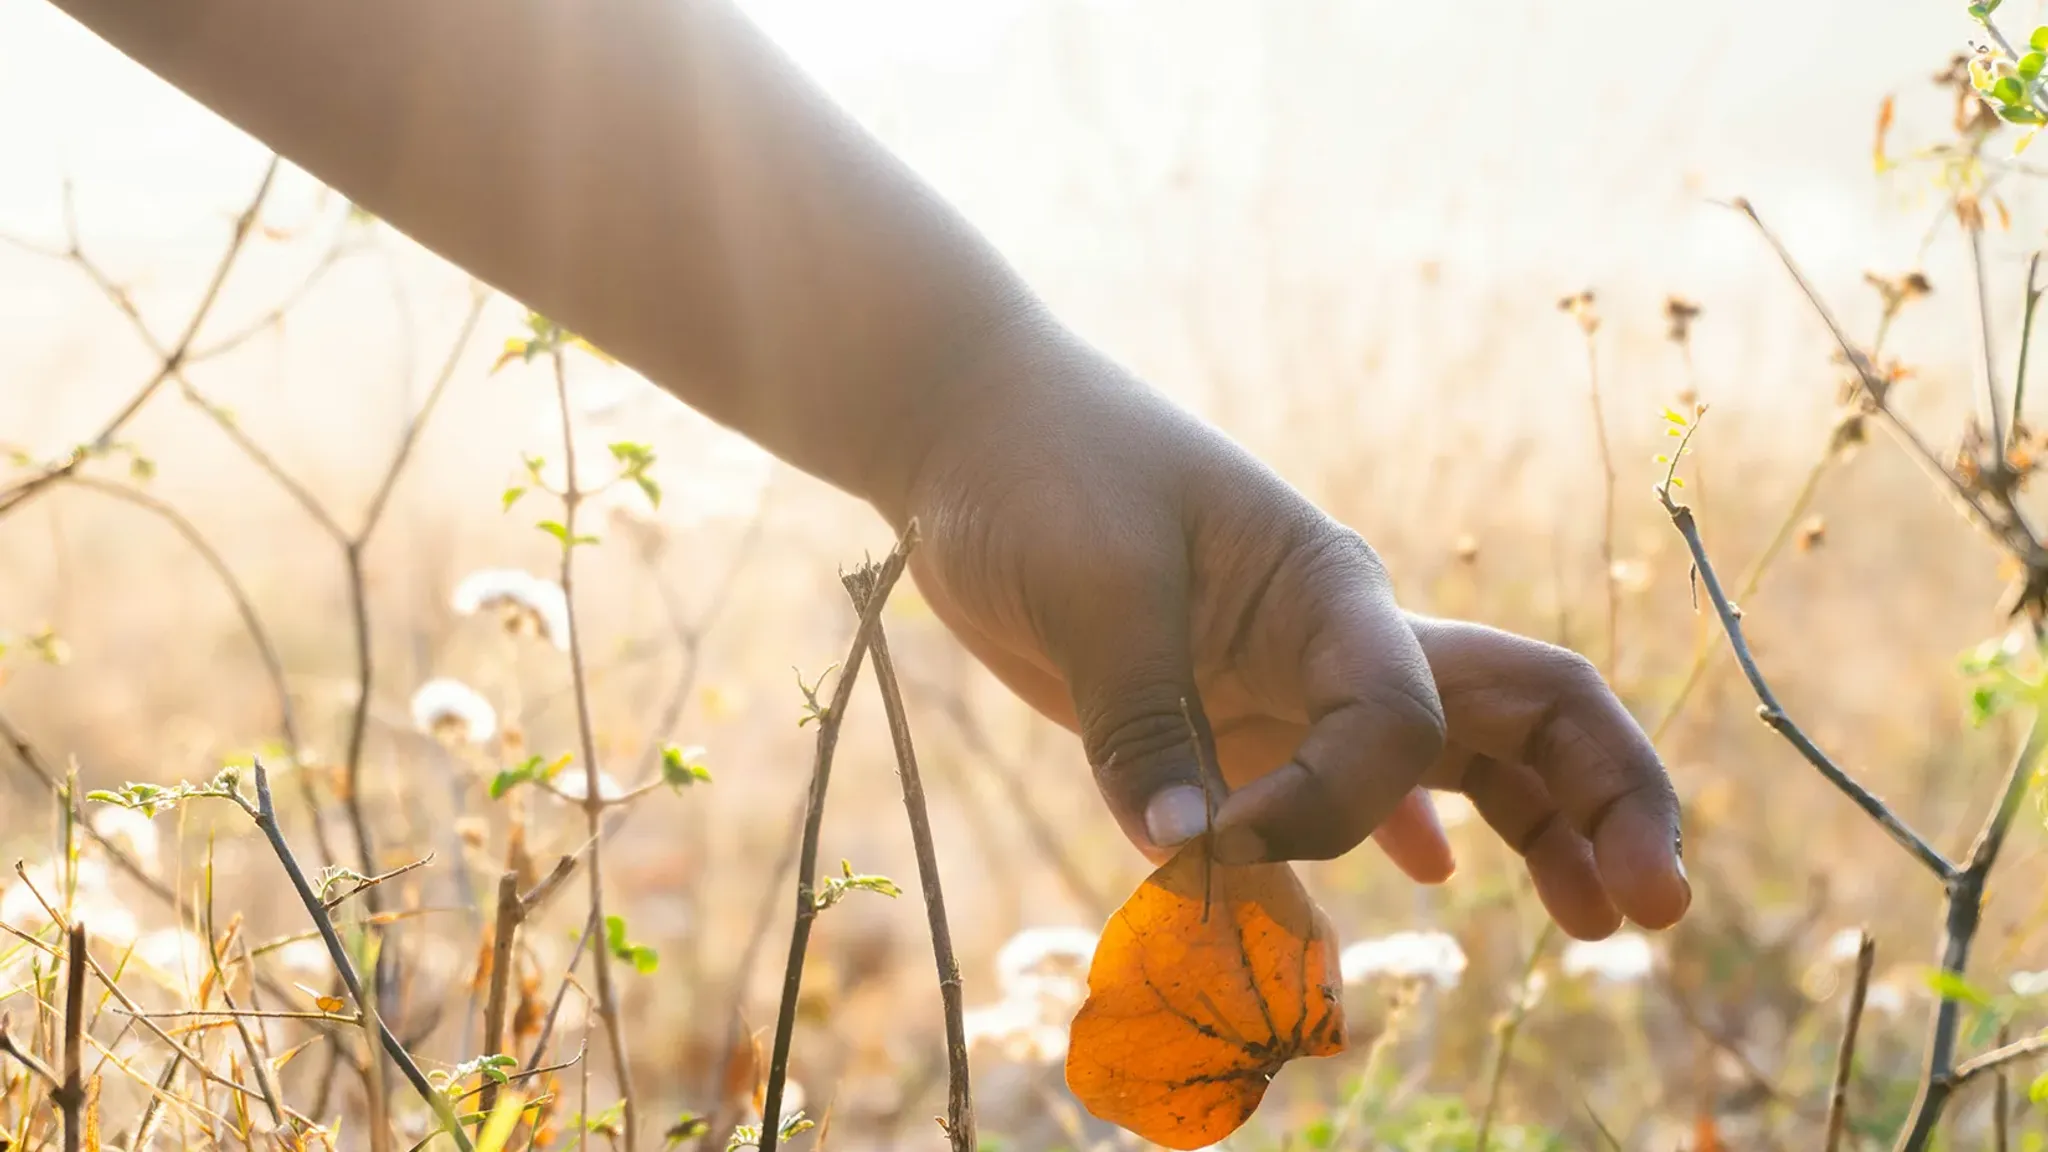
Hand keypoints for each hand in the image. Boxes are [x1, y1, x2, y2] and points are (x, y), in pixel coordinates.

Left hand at [890, 314, 1689, 938]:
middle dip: (1599, 804)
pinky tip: (1428, 883)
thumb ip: (1143, 722)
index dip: (1335, 805)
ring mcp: (1293, 681)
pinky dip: (1385, 838)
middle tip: (1650, 906)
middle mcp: (1336, 639)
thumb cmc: (1042, 469)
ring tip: (1601, 922)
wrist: (972, 430)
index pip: (1402, 719)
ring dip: (1537, 833)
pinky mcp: (1230, 713)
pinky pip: (1341, 789)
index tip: (1211, 841)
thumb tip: (1185, 860)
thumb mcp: (1092, 586)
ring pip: (1456, 759)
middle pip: (1521, 715)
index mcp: (1329, 591)